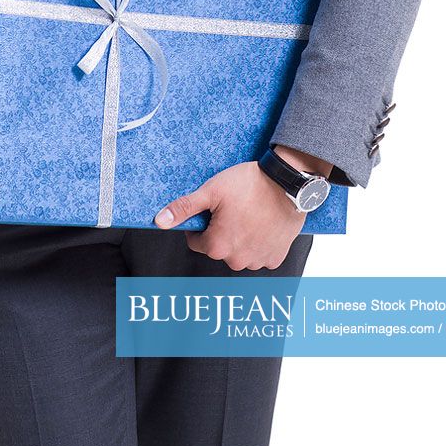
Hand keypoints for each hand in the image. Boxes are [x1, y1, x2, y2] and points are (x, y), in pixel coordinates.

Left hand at [153, 160, 306, 269]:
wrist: (287, 184)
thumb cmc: (248, 185)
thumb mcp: (211, 191)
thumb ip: (184, 209)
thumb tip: (159, 221)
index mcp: (218, 246)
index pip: (197, 242)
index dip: (201, 225)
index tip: (211, 211)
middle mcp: (237, 260)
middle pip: (219, 248)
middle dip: (221, 232)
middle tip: (232, 209)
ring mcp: (258, 261)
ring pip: (239, 253)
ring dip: (240, 239)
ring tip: (249, 215)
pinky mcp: (276, 257)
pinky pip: (260, 254)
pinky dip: (259, 243)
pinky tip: (263, 224)